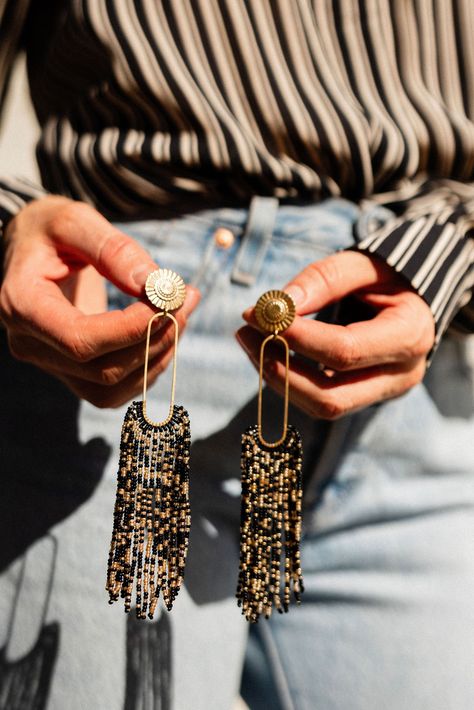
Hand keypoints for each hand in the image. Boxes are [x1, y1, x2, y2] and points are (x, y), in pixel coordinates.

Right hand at [0, 196, 199, 406]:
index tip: (167, 298)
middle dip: (155, 337)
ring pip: (113, 386)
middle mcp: (31, 345)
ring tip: (183, 309)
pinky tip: (166, 329)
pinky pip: (117, 388)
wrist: (33, 249)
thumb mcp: (74, 221)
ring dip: (159, 353)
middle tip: (185, 297)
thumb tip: (153, 286)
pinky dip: (151, 364)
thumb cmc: (50, 230)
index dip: (131, 328)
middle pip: (103, 369)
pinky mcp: (73, 374)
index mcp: (22, 305)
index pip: (79, 340)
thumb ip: (112, 249)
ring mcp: (52, 365)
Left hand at [236, 251, 434, 418]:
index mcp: (409, 336)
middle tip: (244, 332)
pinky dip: (287, 379)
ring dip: (276, 377)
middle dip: (280, 368)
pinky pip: (320, 400)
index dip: (297, 337)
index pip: (345, 351)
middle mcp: (401, 375)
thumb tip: (279, 307)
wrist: (412, 298)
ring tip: (247, 337)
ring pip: (322, 407)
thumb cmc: (386, 276)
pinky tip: (266, 349)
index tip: (257, 313)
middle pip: (331, 397)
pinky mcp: (363, 397)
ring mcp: (383, 393)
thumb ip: (324, 279)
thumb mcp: (362, 264)